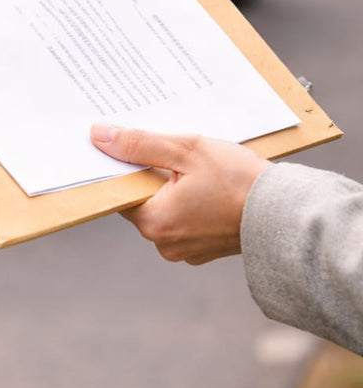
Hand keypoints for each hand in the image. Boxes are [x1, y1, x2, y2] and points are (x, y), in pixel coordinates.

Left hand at [90, 123, 270, 263]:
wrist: (287, 213)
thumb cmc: (240, 182)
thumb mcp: (186, 151)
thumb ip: (140, 144)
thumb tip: (100, 137)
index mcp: (154, 222)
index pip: (123, 191)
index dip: (130, 166)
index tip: (140, 148)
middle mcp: (164, 243)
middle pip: (145, 200)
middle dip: (158, 175)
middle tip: (180, 154)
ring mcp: (186, 251)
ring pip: (167, 210)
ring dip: (177, 189)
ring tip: (202, 172)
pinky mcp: (204, 250)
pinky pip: (187, 221)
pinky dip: (193, 204)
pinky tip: (212, 188)